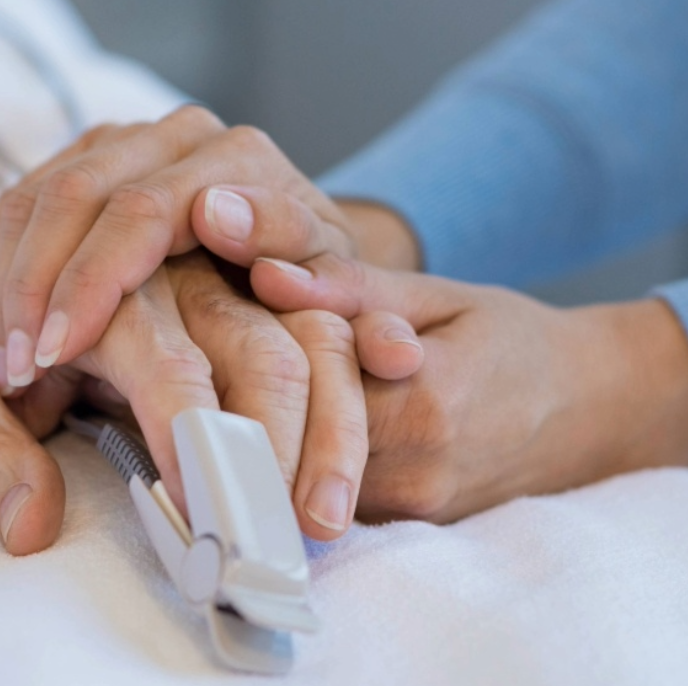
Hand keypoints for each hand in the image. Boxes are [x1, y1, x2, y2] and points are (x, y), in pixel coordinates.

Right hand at [0, 105, 374, 388]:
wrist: (293, 242)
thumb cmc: (315, 279)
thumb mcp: (344, 289)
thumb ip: (334, 286)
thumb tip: (269, 267)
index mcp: (239, 158)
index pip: (144, 210)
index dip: (93, 281)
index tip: (59, 349)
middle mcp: (178, 135)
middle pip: (76, 196)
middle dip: (36, 286)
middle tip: (14, 366)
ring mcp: (127, 140)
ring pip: (38, 196)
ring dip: (8, 281)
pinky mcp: (89, 157)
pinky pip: (20, 199)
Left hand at [0, 252, 423, 552]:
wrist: (2, 254)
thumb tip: (31, 528)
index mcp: (106, 299)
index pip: (169, 371)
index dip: (193, 446)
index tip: (205, 527)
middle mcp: (182, 279)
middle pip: (264, 352)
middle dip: (281, 450)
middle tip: (278, 544)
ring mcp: (231, 284)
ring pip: (313, 336)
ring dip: (334, 430)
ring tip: (326, 521)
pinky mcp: (260, 300)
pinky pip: (329, 334)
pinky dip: (353, 391)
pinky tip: (358, 453)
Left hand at [249, 254, 687, 520]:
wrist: (586, 410)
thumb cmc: (505, 339)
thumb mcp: (433, 295)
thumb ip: (346, 286)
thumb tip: (262, 272)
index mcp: (423, 402)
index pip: (299, 385)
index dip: (253, 354)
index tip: (223, 322)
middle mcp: (415, 470)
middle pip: (290, 439)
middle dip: (251, 397)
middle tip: (215, 363)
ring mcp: (410, 510)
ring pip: (299, 474)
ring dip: (268, 432)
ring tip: (245, 385)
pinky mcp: (404, 528)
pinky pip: (325, 495)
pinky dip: (296, 459)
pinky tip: (282, 422)